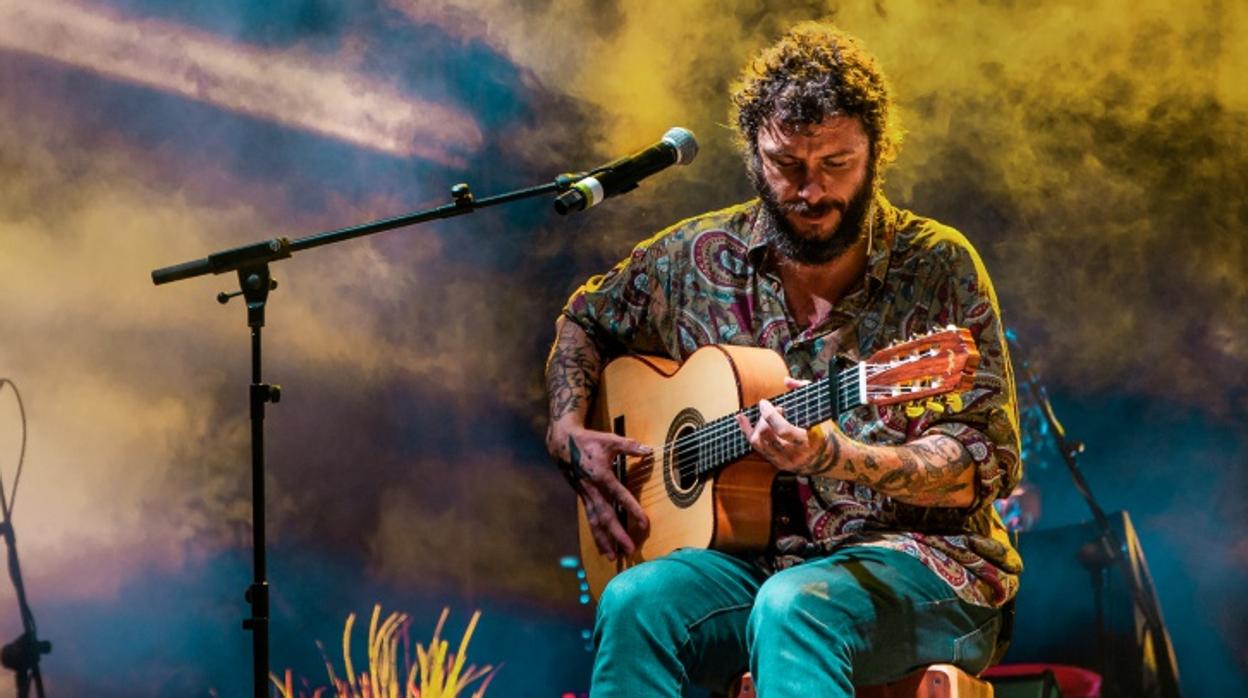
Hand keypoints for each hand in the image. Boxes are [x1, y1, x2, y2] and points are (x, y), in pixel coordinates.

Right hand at [547, 422, 651, 560]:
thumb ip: (629, 446)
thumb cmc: (588, 441)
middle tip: (630, 549)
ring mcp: (586, 496)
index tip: (644, 523)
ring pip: (595, 522)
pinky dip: (597, 535)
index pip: (620, 495)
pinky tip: (603, 548)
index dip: (632, 509)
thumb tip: (649, 451)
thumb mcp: (610, 440)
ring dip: (604, 541)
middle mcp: (592, 489)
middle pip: (605, 516)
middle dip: (617, 534)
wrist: (562, 444)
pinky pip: (590, 520)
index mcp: (601, 475)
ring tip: (613, 557)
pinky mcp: (583, 498)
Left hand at [736, 378, 841, 473]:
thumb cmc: (825, 429)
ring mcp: (786, 461)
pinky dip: (748, 432)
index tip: (764, 403)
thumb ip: (805, 390)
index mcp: (809, 440)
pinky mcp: (779, 464)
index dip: (770, 415)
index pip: (783, 430)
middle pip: (767, 436)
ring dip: (757, 425)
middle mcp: (796, 454)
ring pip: (759, 443)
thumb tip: (785, 381)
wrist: (830, 458)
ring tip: (766, 416)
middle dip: (764, 419)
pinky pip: (757, 448)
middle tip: (772, 409)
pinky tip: (741, 418)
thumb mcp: (821, 409)